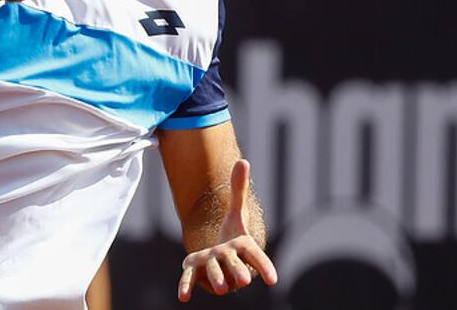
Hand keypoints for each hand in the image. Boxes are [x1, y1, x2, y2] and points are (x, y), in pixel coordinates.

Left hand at [178, 159, 277, 301]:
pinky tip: (183, 297)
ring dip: (217, 278)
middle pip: (235, 267)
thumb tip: (243, 160)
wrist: (220, 259)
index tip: (273, 280)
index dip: (265, 267)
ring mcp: (213, 268)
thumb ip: (239, 190)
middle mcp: (230, 262)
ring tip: (220, 287)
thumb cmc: (232, 237)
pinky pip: (191, 280)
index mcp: (242, 248)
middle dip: (239, 273)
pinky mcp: (196, 271)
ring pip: (215, 273)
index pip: (256, 256)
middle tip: (244, 280)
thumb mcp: (236, 213)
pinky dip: (186, 287)